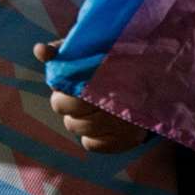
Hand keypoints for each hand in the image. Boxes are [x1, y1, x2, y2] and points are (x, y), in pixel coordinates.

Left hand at [33, 41, 149, 153]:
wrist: (154, 77)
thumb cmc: (111, 63)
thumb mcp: (89, 50)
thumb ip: (63, 50)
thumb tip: (39, 50)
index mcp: (106, 78)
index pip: (71, 98)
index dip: (62, 93)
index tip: (64, 86)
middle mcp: (117, 103)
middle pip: (73, 116)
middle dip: (65, 106)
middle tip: (70, 98)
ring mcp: (124, 124)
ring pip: (80, 131)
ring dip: (76, 120)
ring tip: (84, 109)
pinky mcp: (128, 139)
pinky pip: (92, 144)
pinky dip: (89, 136)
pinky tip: (96, 123)